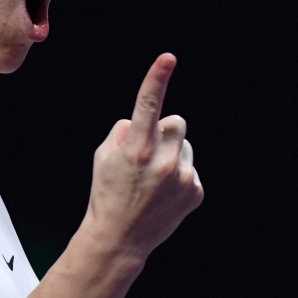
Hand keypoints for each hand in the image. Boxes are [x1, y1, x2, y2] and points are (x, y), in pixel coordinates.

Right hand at [85, 54, 203, 261]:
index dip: (157, 78)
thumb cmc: (106, 193)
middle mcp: (164, 161)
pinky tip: (163, 194)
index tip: (168, 58)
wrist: (120, 239)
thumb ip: (124, 131)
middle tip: (147, 153)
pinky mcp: (196, 191)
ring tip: (153, 179)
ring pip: (185, 146)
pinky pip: (190, 168)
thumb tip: (142, 121)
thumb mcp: (102, 156)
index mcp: (137, 149)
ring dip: (172, 154)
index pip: (147, 105)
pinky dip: (178, 175)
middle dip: (163, 131)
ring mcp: (183, 177)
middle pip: (176, 122)